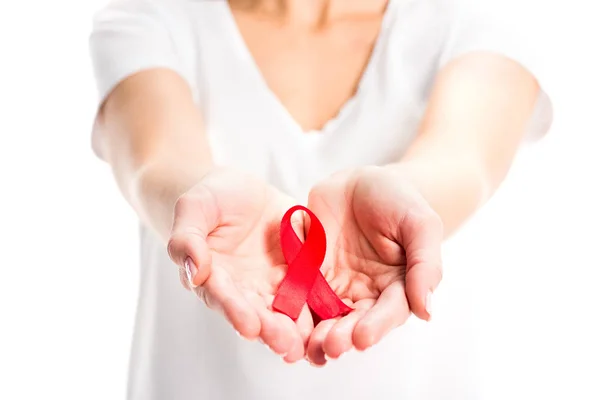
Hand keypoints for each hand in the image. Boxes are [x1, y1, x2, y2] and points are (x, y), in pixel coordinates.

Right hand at [167, 168, 312, 362]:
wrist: (238, 189)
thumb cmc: (208, 199)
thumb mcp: (193, 208)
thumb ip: (187, 238)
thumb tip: (192, 270)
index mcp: (214, 276)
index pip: (223, 297)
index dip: (236, 312)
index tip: (249, 328)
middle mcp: (244, 287)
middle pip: (257, 312)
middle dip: (271, 329)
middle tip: (286, 345)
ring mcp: (272, 280)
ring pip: (285, 307)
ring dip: (296, 327)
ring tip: (307, 343)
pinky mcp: (298, 268)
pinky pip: (310, 286)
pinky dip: (319, 303)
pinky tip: (332, 317)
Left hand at [304, 166, 443, 364]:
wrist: (361, 181)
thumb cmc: (398, 201)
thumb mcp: (420, 225)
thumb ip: (425, 266)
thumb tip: (426, 312)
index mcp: (397, 287)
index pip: (388, 313)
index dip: (376, 326)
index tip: (362, 338)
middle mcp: (365, 293)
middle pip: (354, 321)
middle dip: (342, 336)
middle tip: (330, 346)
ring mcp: (334, 285)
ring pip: (324, 315)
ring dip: (316, 333)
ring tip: (308, 345)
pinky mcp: (308, 273)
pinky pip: (298, 292)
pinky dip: (292, 309)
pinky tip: (283, 321)